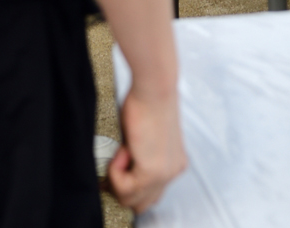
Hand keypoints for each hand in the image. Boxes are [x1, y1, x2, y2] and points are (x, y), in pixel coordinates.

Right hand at [107, 89, 186, 214]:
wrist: (155, 87)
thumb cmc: (147, 102)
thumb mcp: (145, 137)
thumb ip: (139, 158)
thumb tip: (120, 170)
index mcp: (175, 163)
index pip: (150, 193)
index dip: (129, 184)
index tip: (116, 167)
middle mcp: (174, 172)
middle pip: (142, 203)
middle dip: (123, 188)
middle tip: (115, 163)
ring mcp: (165, 175)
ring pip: (130, 200)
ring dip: (118, 178)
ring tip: (122, 150)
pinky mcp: (152, 173)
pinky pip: (123, 189)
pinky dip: (115, 172)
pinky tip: (123, 149)